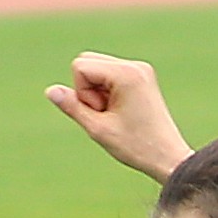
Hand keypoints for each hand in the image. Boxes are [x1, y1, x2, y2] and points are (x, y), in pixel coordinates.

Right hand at [44, 53, 192, 183]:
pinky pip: (109, 75)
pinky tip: (120, 111)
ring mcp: (139, 69)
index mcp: (126, 73)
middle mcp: (134, 65)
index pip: (80, 66)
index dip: (81, 93)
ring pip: (97, 68)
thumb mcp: (97, 129)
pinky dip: (107, 93)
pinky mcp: (141, 76)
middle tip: (106, 113)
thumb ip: (72, 107)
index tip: (100, 112)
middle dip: (87, 89)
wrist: (167, 156)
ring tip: (114, 114)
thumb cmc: (135, 146)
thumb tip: (51, 90)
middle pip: (87, 61)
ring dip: (96, 92)